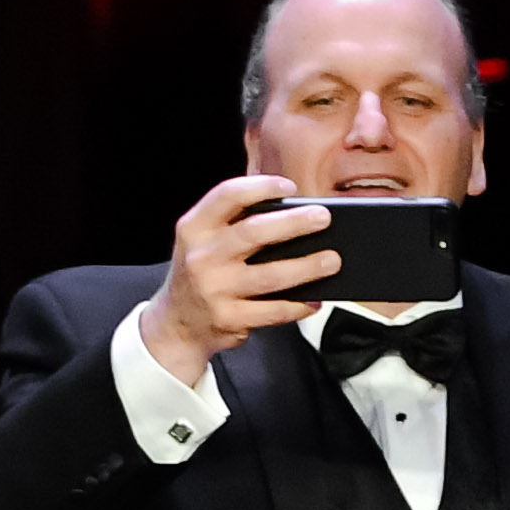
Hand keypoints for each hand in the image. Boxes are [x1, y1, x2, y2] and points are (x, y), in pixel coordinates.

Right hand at [139, 177, 340, 385]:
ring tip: (332, 260)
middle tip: (323, 218)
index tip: (289, 186)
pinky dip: (299, 305)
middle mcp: (201, 256)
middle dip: (294, 223)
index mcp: (194, 227)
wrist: (177, 324)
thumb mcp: (201, 239)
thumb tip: (290, 209)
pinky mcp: (229, 318)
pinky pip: (273, 311)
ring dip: (307, 267)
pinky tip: (315, 299)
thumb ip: (233, 221)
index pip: (228, 195)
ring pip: (271, 275)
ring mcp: (214, 289)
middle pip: (254, 232)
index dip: (261, 186)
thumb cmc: (201, 273)